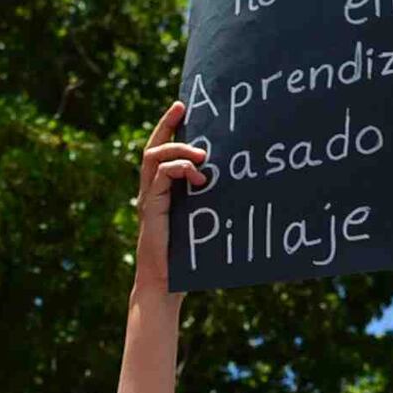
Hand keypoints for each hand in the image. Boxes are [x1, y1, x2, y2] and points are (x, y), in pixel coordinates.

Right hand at [134, 101, 208, 299]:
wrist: (165, 285)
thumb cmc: (188, 258)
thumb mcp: (202, 221)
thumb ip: (210, 201)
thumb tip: (243, 182)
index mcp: (163, 191)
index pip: (162, 152)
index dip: (170, 128)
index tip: (183, 108)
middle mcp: (152, 191)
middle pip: (152, 147)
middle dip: (166, 124)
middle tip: (181, 107)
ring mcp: (149, 199)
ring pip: (153, 157)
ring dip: (178, 150)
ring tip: (203, 155)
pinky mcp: (150, 208)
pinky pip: (160, 177)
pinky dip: (180, 170)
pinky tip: (200, 179)